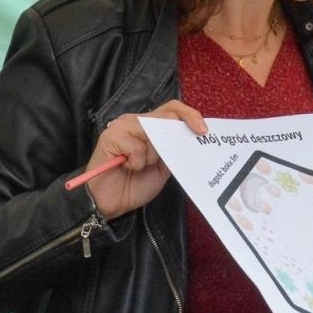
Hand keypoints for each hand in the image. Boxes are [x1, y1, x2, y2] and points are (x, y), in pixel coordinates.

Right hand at [83, 100, 207, 219]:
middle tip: (158, 162)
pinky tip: (125, 167)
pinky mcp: (110, 137)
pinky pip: (137, 148)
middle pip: (165, 117)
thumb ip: (173, 148)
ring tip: (136, 167)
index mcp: (148, 124)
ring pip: (152, 132)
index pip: (172, 109)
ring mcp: (121, 126)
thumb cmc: (135, 184)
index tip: (202, 132)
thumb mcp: (163, 165)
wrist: (110, 203)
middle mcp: (134, 120)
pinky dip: (136, 163)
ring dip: (150, 157)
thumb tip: (192, 135)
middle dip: (169, 143)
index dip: (190, 115)